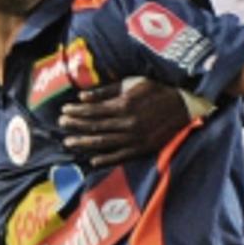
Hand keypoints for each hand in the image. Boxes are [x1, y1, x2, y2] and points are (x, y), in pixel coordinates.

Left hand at [59, 78, 192, 167]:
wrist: (183, 108)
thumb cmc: (156, 91)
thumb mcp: (132, 83)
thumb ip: (106, 91)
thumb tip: (82, 96)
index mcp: (124, 105)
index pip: (93, 111)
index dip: (76, 112)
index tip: (63, 111)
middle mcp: (127, 123)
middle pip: (95, 127)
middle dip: (76, 126)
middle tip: (61, 126)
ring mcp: (134, 139)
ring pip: (104, 143)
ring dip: (84, 143)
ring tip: (70, 142)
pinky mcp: (142, 149)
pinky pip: (120, 156)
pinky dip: (106, 159)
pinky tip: (92, 161)